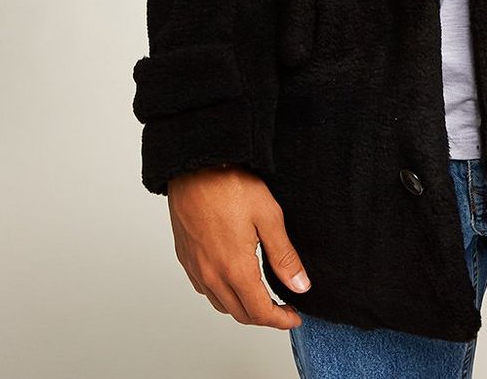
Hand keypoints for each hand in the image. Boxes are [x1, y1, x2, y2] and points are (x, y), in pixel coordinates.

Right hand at [167, 165, 310, 328]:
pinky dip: (222, 294)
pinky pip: (205, 289)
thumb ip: (284, 257)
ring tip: (260, 295)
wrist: (194, 166)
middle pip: (240, 314)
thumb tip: (300, 286)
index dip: (281, 320)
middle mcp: (211, 275)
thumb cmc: (229, 185)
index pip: (260, 312)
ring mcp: (195, 268)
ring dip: (242, 307)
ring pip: (221, 304)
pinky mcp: (185, 258)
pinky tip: (232, 279)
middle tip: (283, 307)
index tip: (294, 316)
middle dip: (264, 317)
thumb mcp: (268, 216)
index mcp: (235, 269)